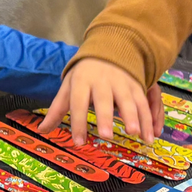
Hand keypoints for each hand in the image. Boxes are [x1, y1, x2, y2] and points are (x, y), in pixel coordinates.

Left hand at [39, 58, 159, 145]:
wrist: (107, 48)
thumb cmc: (84, 74)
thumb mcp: (68, 87)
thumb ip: (57, 110)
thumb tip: (41, 130)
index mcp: (82, 81)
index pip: (78, 102)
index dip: (78, 122)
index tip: (78, 142)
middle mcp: (102, 81)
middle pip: (104, 100)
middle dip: (105, 117)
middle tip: (106, 135)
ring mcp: (122, 82)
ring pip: (129, 100)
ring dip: (133, 117)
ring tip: (134, 133)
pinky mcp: (137, 86)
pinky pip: (144, 103)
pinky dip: (148, 120)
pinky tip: (149, 136)